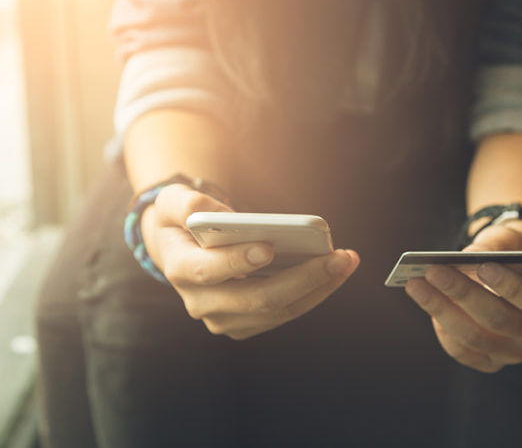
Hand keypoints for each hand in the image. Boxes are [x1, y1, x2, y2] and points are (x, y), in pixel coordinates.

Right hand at [140, 184, 359, 339]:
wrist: (181, 248)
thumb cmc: (182, 221)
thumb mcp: (172, 201)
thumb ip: (189, 203)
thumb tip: (225, 215)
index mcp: (180, 269)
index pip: (209, 271)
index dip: (238, 262)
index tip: (269, 247)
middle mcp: (201, 303)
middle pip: (257, 299)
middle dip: (302, 278)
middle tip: (337, 257)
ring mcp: (225, 318)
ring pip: (278, 311)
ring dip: (317, 288)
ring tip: (345, 262)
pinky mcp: (246, 323)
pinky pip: (285, 313)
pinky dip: (313, 293)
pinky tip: (336, 272)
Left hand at [404, 221, 521, 372]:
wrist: (504, 270)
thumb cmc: (507, 251)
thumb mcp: (507, 239)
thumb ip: (492, 245)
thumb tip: (463, 257)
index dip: (512, 286)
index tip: (483, 266)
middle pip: (500, 320)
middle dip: (462, 293)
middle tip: (433, 270)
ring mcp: (514, 352)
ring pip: (475, 337)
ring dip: (440, 309)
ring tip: (416, 284)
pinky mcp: (489, 363)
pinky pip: (461, 351)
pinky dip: (441, 327)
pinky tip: (424, 301)